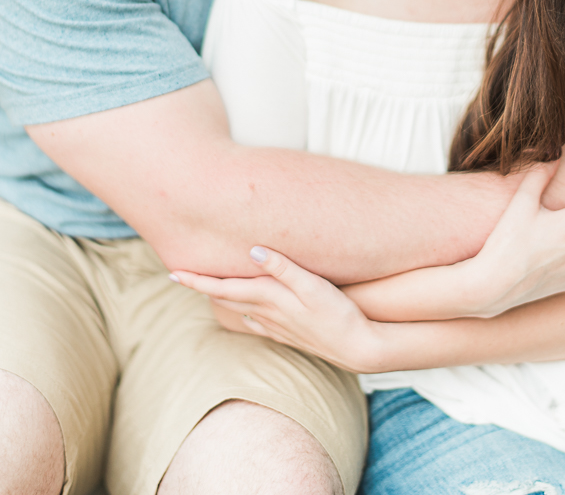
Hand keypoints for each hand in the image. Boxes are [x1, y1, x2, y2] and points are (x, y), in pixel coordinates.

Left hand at [172, 249, 383, 372]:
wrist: (357, 347)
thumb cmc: (337, 312)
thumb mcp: (313, 285)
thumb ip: (283, 267)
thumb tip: (253, 251)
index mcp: (268, 298)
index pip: (223, 288)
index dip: (198, 280)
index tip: (173, 273)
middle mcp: (267, 313)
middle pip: (226, 298)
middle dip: (203, 286)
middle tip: (180, 275)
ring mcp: (276, 325)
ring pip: (240, 309)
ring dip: (222, 297)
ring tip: (208, 286)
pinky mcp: (287, 332)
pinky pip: (257, 320)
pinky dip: (244, 310)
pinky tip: (247, 309)